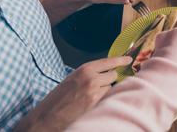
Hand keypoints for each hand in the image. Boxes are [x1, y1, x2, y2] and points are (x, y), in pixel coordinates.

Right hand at [14, 56, 132, 130]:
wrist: (47, 116)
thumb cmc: (57, 98)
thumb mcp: (72, 79)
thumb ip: (88, 74)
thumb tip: (104, 72)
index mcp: (84, 69)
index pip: (109, 61)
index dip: (121, 60)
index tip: (129, 59)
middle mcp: (91, 77)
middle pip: (113, 74)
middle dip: (110, 79)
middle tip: (100, 85)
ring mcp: (94, 91)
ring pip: (111, 87)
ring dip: (106, 90)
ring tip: (91, 96)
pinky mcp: (95, 103)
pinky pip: (106, 97)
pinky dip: (103, 99)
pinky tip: (91, 103)